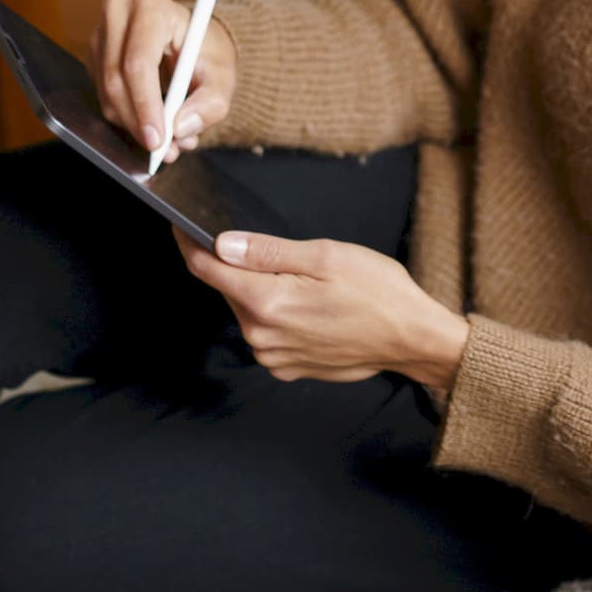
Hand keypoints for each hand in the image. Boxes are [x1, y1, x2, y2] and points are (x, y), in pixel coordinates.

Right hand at [85, 0, 238, 162]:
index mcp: (152, 6)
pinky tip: (150, 121)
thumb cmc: (206, 52)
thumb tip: (181, 128)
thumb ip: (211, 103)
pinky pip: (102, 96)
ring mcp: (101, 33)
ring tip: (167, 139)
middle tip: (162, 149)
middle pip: (117, 79)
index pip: (138, 61)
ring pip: (106, 93)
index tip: (158, 137)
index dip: (145, 104)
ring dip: (134, 124)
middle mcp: (119, 12)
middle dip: (138, 122)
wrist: (191, 41)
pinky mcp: (94, 55)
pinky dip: (126, 118)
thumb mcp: (223, 76)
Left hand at [171, 228, 471, 389]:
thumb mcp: (326, 256)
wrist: (412, 339)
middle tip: (265, 245)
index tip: (179, 224)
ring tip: (301, 277)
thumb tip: (221, 244)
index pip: (207, 269)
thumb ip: (268, 252)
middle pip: (227, 288)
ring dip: (258, 290)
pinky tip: (308, 303)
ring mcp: (272, 355)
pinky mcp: (286, 367)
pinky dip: (275, 313)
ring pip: (246, 310)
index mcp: (267, 301)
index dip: (188, 243)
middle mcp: (261, 335)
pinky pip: (265, 332)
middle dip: (234, 264)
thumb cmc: (379, 292)